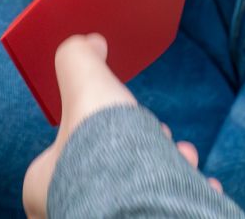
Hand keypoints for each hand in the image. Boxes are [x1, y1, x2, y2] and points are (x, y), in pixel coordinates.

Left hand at [22, 34, 221, 218]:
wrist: (140, 199)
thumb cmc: (100, 147)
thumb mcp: (83, 82)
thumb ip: (77, 58)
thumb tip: (89, 43)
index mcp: (43, 186)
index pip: (63, 158)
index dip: (93, 132)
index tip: (124, 117)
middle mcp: (69, 210)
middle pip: (108, 171)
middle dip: (140, 147)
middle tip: (158, 134)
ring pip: (140, 190)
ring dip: (168, 168)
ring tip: (184, 156)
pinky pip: (170, 210)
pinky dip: (186, 195)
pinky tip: (201, 183)